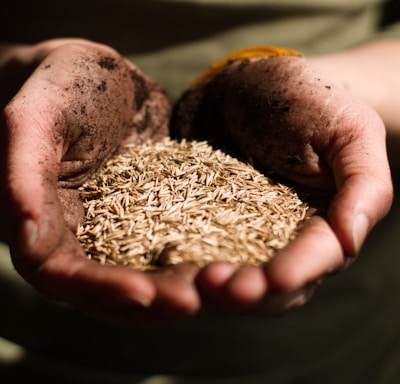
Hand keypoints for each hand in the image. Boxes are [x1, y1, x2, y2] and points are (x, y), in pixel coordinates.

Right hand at [0, 39, 200, 324]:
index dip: (99, 289)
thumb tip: (24, 236)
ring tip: (217, 284)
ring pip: (147, 271)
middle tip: (192, 300)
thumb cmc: (60, 88)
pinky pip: (175, 239)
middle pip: (111, 287)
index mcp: (44, 225)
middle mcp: (83, 237)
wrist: (102, 77)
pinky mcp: (154, 213)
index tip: (143, 293)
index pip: (64, 276)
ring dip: (178, 285)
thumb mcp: (35, 118)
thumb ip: (22, 174)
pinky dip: (198, 253)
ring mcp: (121, 228)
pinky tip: (227, 255)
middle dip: (150, 300)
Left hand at [171, 54, 392, 313]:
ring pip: (236, 275)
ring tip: (193, 282)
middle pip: (275, 284)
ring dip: (215, 287)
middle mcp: (288, 238)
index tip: (274, 278)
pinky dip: (186, 265)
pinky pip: (198, 249)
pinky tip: (169, 267)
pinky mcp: (206, 222)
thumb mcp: (349, 131)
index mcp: (327, 222)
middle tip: (219, 285)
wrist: (250, 86)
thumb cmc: (309, 101)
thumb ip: (364, 185)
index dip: (299, 270)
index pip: (319, 258)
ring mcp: (244, 232)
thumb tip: (352, 239)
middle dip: (250, 291)